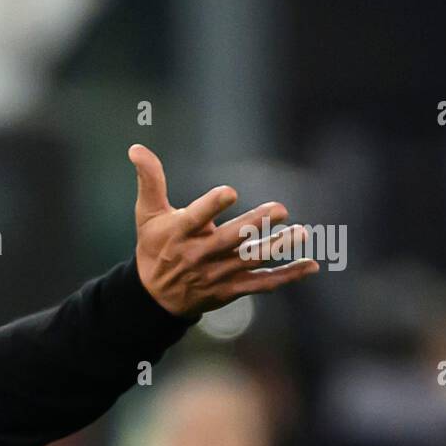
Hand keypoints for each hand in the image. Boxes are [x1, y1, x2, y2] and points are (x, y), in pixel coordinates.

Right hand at [127, 144, 317, 316]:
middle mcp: (199, 255)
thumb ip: (149, 180)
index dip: (211, 206)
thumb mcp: (146, 214)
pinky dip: (287, 276)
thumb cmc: (154, 247)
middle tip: (279, 209)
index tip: (229, 192)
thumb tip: (136, 148)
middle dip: (254, 225)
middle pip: (230, 240)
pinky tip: (310, 265)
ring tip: (300, 233)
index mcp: (179, 234)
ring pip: (250, 260)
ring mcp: (217, 274)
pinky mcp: (230, 289)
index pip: (195, 218)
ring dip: (277, 248)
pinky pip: (262, 284)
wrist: (154, 297)